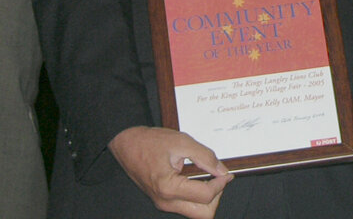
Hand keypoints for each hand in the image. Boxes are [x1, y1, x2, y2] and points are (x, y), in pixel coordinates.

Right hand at [108, 126, 232, 217]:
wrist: (125, 144)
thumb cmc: (148, 141)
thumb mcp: (181, 142)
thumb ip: (204, 156)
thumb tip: (222, 170)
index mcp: (169, 188)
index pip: (205, 195)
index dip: (221, 184)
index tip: (226, 173)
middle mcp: (165, 201)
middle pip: (203, 214)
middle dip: (216, 197)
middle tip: (219, 178)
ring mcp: (163, 204)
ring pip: (196, 213)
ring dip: (207, 199)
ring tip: (209, 178)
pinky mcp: (163, 201)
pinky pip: (186, 206)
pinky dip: (197, 196)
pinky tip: (198, 180)